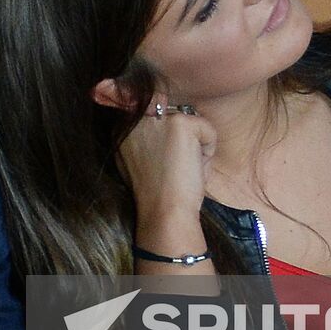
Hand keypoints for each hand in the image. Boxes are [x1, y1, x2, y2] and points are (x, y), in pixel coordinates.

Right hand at [118, 100, 217, 228]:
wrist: (163, 211)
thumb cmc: (154, 195)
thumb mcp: (135, 163)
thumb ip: (143, 142)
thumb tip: (162, 133)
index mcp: (122, 128)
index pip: (155, 118)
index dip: (168, 144)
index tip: (164, 166)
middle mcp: (137, 118)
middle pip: (176, 121)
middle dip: (182, 145)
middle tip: (173, 171)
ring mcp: (157, 118)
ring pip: (192, 126)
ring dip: (195, 149)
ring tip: (181, 171)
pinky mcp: (179, 122)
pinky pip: (207, 130)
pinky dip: (208, 153)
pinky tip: (191, 169)